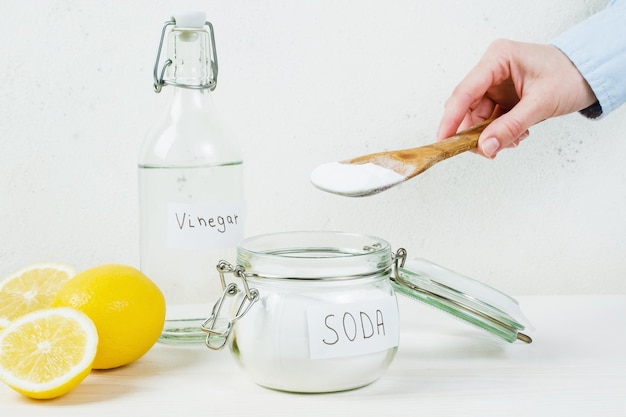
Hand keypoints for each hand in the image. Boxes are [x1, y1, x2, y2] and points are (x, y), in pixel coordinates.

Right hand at [437, 39, 596, 157]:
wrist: (590, 75)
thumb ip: (511, 126)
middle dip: (475, 133)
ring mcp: (496, 85)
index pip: (465, 92)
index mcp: (498, 59)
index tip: (443, 140)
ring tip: (512, 142)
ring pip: (478, 118)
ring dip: (490, 136)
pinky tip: (516, 136)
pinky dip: (499, 134)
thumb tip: (485, 146)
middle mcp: (492, 70)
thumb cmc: (570, 76)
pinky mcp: (502, 98)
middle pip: (467, 108)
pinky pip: (490, 121)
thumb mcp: (541, 103)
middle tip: (485, 151)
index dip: (451, 118)